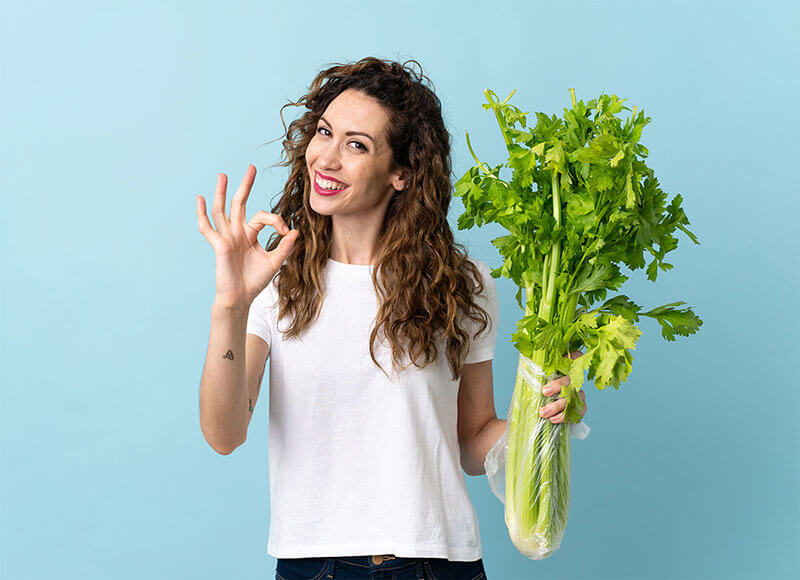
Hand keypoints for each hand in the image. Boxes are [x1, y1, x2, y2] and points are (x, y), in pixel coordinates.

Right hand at [196, 165, 299, 307]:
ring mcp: (226, 237)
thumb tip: (295, 231)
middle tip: (251, 167)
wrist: (241, 297)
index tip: (285, 231)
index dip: (276, 220)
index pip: (262, 216)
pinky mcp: (219, 245)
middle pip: (239, 203)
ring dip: (222, 192)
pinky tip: (200, 199)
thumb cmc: (254, 281)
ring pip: (222, 210)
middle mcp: (236, 232)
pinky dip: (202, 214)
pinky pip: (207, 228)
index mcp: (250, 234)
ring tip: (223, 175)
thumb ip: (284, 247)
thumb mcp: (274, 262)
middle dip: (245, 185)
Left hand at [538, 350, 587, 423]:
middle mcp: (572, 379)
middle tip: (544, 392)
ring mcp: (578, 393)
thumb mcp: (533, 377)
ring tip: (543, 413)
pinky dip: (564, 416)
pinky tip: (552, 419)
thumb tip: (524, 354)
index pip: (574, 356)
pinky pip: (577, 411)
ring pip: (572, 397)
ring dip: (557, 405)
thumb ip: (534, 367)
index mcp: (562, 368)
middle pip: (570, 379)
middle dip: (557, 386)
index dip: (574, 355)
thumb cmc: (536, 390)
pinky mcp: (580, 407)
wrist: (539, 411)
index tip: (568, 356)